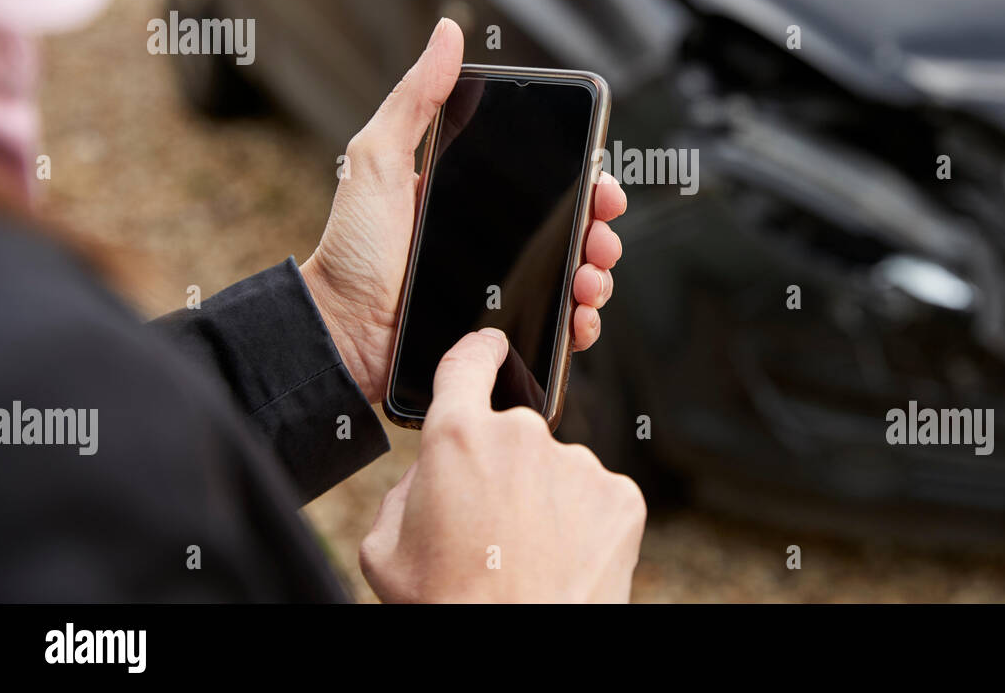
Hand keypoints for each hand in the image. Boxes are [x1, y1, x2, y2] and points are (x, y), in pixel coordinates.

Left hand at [299, 18, 627, 405]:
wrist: (339, 331)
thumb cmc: (351, 248)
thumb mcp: (378, 158)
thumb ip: (415, 98)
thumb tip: (448, 31)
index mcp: (477, 197)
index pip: (551, 183)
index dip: (587, 181)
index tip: (602, 182)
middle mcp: (497, 241)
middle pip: (575, 229)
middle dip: (601, 229)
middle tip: (601, 234)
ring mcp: (504, 289)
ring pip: (576, 277)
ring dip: (598, 274)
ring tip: (587, 277)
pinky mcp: (503, 335)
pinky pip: (558, 330)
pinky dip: (581, 324)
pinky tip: (579, 316)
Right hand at [359, 329, 645, 601]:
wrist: (515, 656)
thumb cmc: (445, 608)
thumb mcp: (383, 551)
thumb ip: (405, 489)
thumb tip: (432, 474)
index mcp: (458, 437)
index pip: (467, 362)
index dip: (476, 352)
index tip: (488, 348)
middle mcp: (523, 435)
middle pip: (513, 433)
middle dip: (503, 471)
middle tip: (491, 530)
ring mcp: (579, 464)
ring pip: (557, 470)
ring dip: (545, 502)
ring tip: (528, 557)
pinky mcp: (621, 496)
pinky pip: (596, 497)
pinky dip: (583, 524)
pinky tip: (563, 561)